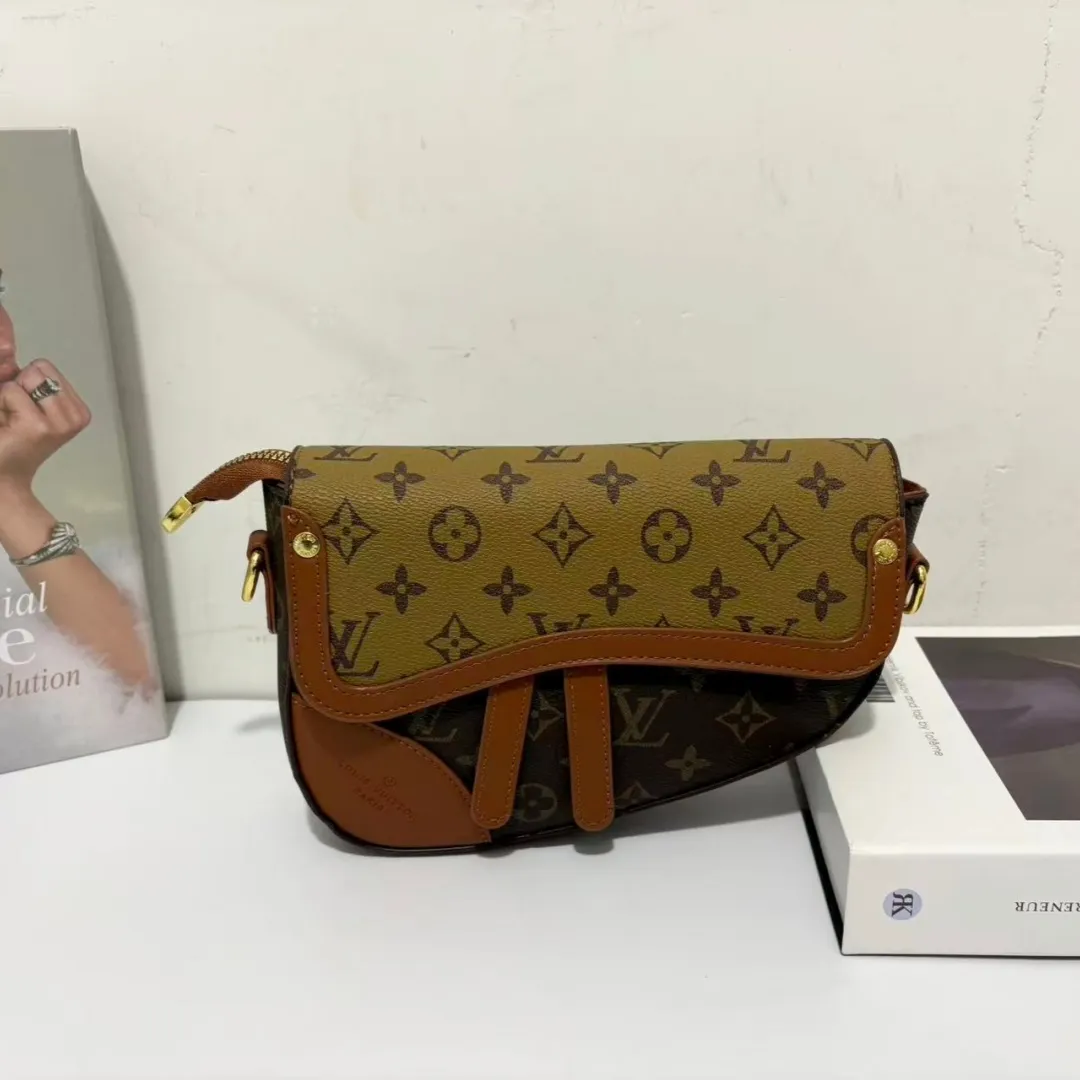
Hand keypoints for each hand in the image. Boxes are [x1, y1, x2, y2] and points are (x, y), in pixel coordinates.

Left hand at [0, 360, 90, 495]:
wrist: (2, 479)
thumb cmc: (9, 440)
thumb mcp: (19, 398)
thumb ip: (16, 371)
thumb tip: (6, 339)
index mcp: (77, 410)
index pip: (45, 366)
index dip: (24, 382)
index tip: (23, 409)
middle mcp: (76, 415)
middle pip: (37, 369)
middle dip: (16, 387)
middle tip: (14, 417)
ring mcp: (60, 423)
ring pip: (22, 380)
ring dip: (6, 398)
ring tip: (10, 422)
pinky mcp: (39, 427)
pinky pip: (10, 391)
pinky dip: (0, 406)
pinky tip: (6, 428)